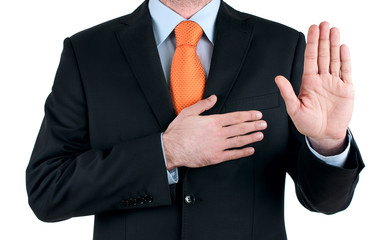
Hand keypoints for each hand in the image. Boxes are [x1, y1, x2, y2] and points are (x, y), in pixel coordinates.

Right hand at [162, 95, 266, 169]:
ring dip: (251, 138)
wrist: (171, 149)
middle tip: (264, 124)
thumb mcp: (188, 113)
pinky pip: (233, 155)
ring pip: (239, 141)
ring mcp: (218, 146)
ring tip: (260, 135)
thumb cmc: (178, 132)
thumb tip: (214, 98)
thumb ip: (203, 105)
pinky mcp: (215, 157)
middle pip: (241, 128)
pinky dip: (243, 153)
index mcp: (213, 121)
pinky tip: (250, 150)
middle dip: (254, 126)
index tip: (257, 115)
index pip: (236, 117)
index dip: (249, 115)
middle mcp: (218, 133)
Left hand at [275, 22, 352, 154]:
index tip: (312, 30)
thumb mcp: (294, 109)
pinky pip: (346, 71)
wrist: (324, 135)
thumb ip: (287, 93)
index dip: (311, 43)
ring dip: (334, 45)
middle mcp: (321, 79)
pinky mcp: (345, 89)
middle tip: (323, 24)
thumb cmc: (308, 124)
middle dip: (323, 39)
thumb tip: (277, 78)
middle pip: (323, 55)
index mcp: (308, 82)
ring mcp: (334, 83)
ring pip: (334, 60)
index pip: (310, 58)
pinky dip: (345, 60)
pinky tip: (343, 48)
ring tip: (334, 30)